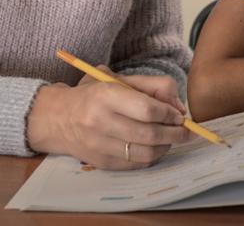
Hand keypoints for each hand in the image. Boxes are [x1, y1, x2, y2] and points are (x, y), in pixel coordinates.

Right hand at [28, 70, 189, 169]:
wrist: (56, 118)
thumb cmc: (91, 94)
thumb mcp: (116, 78)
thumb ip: (150, 86)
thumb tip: (178, 106)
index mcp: (105, 95)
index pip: (147, 109)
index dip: (169, 114)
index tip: (179, 115)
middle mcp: (100, 121)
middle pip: (150, 133)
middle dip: (175, 134)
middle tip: (186, 131)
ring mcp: (99, 145)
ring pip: (146, 153)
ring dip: (167, 147)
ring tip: (172, 139)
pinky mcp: (101, 162)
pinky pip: (136, 164)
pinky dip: (152, 156)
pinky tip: (155, 147)